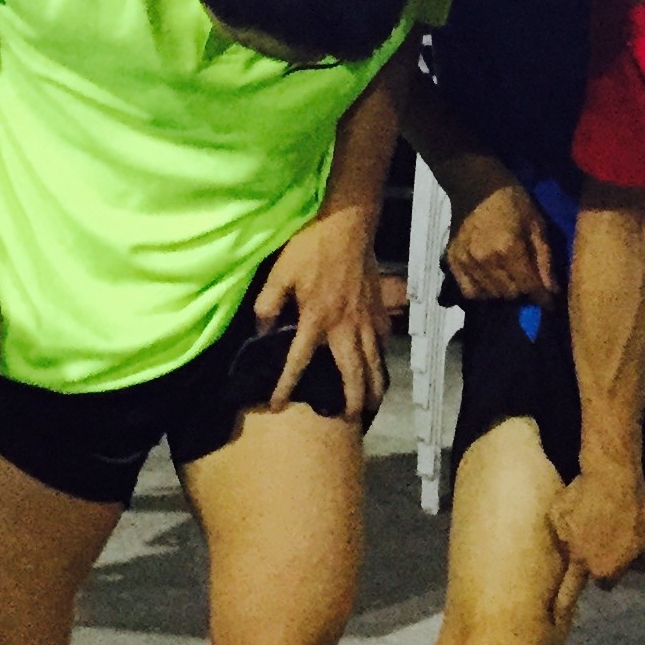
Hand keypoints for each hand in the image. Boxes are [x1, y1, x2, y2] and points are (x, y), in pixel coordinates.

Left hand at [256, 205, 386, 422]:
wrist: (347, 225)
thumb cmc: (311, 247)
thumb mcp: (279, 272)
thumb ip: (267, 305)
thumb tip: (260, 332)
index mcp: (315, 319)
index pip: (298, 361)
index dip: (286, 386)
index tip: (277, 406)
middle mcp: (344, 326)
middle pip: (352, 372)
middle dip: (352, 399)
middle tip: (351, 419)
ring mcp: (365, 319)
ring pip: (374, 361)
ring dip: (374, 385)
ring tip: (372, 404)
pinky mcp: (378, 308)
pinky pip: (384, 341)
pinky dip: (383, 358)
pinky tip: (380, 365)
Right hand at [443, 175, 558, 303]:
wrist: (475, 183)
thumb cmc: (512, 199)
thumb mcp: (536, 223)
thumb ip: (544, 258)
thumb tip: (552, 290)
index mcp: (509, 248)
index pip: (529, 287)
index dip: (543, 297)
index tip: (550, 301)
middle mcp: (486, 260)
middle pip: (510, 294)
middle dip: (524, 291)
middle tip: (529, 281)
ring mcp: (466, 262)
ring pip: (491, 295)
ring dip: (505, 291)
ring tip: (511, 278)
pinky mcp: (453, 261)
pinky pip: (469, 292)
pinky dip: (483, 291)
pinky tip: (491, 280)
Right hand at [547, 461, 644, 605]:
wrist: (612, 479)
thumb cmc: (637, 513)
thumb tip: (638, 568)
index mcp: (603, 570)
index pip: (606, 584)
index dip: (613, 574)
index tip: (616, 566)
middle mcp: (579, 561)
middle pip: (570, 586)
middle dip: (562, 603)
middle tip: (554, 615)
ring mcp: (564, 539)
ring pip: (568, 548)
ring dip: (576, 544)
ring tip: (589, 524)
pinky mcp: (555, 518)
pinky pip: (561, 523)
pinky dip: (569, 518)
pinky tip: (580, 506)